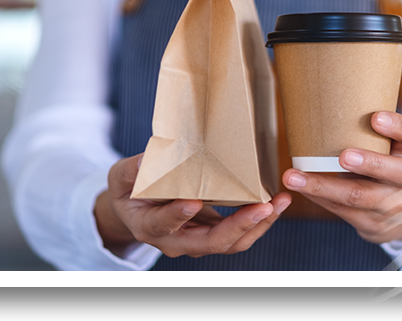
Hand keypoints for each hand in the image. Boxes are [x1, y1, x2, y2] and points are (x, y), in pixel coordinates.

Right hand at [95, 153, 291, 257]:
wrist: (137, 211)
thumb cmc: (129, 190)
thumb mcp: (121, 176)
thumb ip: (133, 170)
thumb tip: (147, 159)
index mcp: (148, 226)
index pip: (163, 225)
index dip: (177, 216)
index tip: (192, 201)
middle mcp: (175, 241)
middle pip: (209, 243)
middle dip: (238, 226)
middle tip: (262, 207)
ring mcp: (196, 241)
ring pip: (230, 243)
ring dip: (258, 225)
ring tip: (279, 203)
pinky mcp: (213, 234)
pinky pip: (239, 234)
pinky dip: (259, 221)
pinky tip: (276, 203)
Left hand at [281, 111, 401, 243]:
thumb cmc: (386, 167)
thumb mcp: (391, 148)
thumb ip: (371, 131)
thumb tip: (325, 97)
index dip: (397, 126)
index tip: (376, 117)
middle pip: (394, 171)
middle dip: (369, 163)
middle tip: (343, 156)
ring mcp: (390, 203)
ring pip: (359, 196)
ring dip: (324, 186)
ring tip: (294, 177)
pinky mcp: (371, 221)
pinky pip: (341, 209)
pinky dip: (318, 196)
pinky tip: (299, 187)